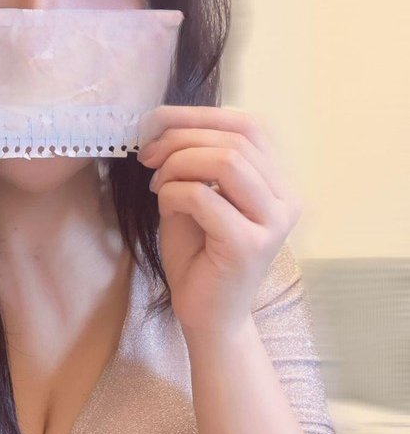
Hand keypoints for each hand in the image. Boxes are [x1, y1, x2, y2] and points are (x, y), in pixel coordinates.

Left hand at [136, 105, 302, 336]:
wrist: (207, 318)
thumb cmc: (200, 260)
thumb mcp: (195, 200)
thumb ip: (193, 164)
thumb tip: (165, 125)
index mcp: (278, 184)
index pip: (248, 126)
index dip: (198, 115)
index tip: (156, 122)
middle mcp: (286, 199)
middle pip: (237, 138)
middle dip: (181, 137)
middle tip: (147, 154)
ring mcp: (272, 223)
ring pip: (226, 161)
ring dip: (179, 163)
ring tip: (157, 182)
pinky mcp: (249, 245)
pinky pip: (204, 197)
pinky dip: (174, 192)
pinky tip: (165, 206)